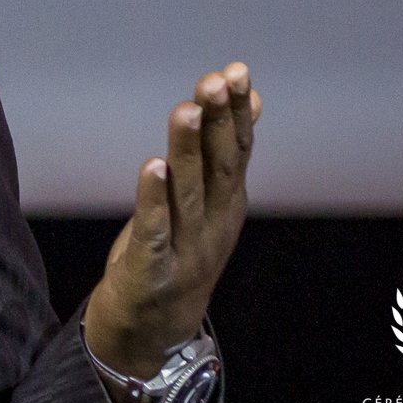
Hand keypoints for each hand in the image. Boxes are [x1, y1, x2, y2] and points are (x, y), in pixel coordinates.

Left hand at [83, 61, 261, 378]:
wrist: (155, 331)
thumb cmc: (180, 253)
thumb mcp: (210, 201)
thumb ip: (225, 152)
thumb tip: (250, 98)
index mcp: (227, 204)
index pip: (235, 151)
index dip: (235, 112)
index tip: (237, 71)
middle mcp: (212, 222)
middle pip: (216, 167)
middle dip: (217, 122)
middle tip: (215, 81)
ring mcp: (186, 247)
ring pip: (187, 191)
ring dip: (187, 148)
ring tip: (187, 109)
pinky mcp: (152, 268)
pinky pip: (153, 228)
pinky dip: (153, 197)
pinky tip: (151, 166)